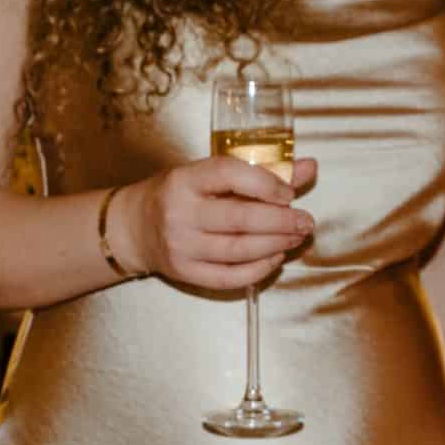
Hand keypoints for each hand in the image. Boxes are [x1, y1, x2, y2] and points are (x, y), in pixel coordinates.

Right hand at [107, 156, 318, 292]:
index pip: (228, 173)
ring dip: (276, 244)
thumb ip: (260, 172)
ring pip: (239, 249)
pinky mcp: (186, 273)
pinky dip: (259, 269)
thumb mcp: (209, 175)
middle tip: (306, 221)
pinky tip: (276, 258)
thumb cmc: (180, 195)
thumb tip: (309, 168)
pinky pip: (230, 277)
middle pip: (240, 218)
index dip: (265, 182)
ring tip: (297, 237)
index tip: (290, 192)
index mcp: (185, 179)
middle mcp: (180, 212)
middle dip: (281, 221)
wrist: (134, 227)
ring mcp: (182, 246)